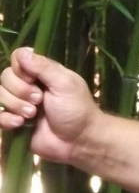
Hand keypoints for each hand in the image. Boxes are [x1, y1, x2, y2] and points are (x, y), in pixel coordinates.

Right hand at [0, 47, 100, 164]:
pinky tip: (21, 124)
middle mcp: (29, 84)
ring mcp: (20, 103)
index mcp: (43, 72)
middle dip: (20, 90)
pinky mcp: (13, 122)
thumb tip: (23, 51)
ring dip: (15, 105)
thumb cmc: (76, 108)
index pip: (18, 58)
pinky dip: (6, 119)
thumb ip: (44, 67)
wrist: (76, 140)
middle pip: (5, 76)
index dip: (20, 68)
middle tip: (39, 100)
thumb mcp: (64, 83)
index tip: (32, 78)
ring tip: (32, 115)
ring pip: (0, 95)